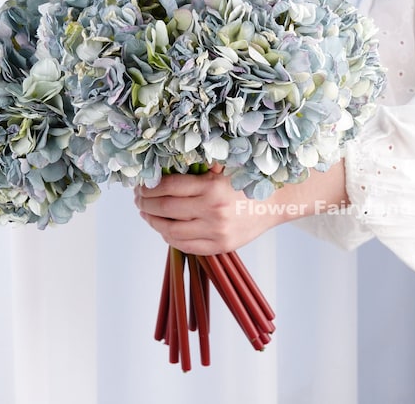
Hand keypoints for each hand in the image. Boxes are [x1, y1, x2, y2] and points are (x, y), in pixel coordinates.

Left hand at [133, 161, 347, 254]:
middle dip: (145, 204)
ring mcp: (216, 232)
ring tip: (146, 213)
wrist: (276, 202)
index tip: (140, 184)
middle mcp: (212, 211)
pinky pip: (185, 246)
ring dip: (153, 222)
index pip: (168, 187)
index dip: (149, 186)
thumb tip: (159, 171)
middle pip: (165, 210)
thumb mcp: (222, 168)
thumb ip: (196, 168)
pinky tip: (163, 228)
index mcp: (212, 187)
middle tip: (138, 198)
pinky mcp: (219, 246)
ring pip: (170, 231)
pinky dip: (169, 237)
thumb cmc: (246, 181)